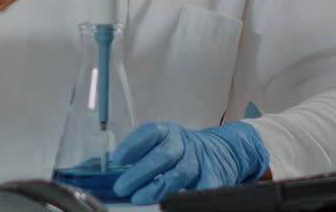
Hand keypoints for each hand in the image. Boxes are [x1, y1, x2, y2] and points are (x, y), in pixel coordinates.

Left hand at [110, 121, 268, 203]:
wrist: (223, 151)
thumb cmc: (183, 150)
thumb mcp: (164, 142)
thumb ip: (142, 153)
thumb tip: (111, 167)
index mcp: (168, 132)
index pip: (150, 133)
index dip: (133, 145)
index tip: (117, 159)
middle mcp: (184, 144)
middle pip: (162, 156)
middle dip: (140, 172)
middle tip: (121, 187)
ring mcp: (198, 161)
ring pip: (179, 174)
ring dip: (157, 188)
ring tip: (138, 197)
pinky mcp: (212, 178)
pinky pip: (201, 189)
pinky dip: (187, 197)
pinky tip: (171, 204)